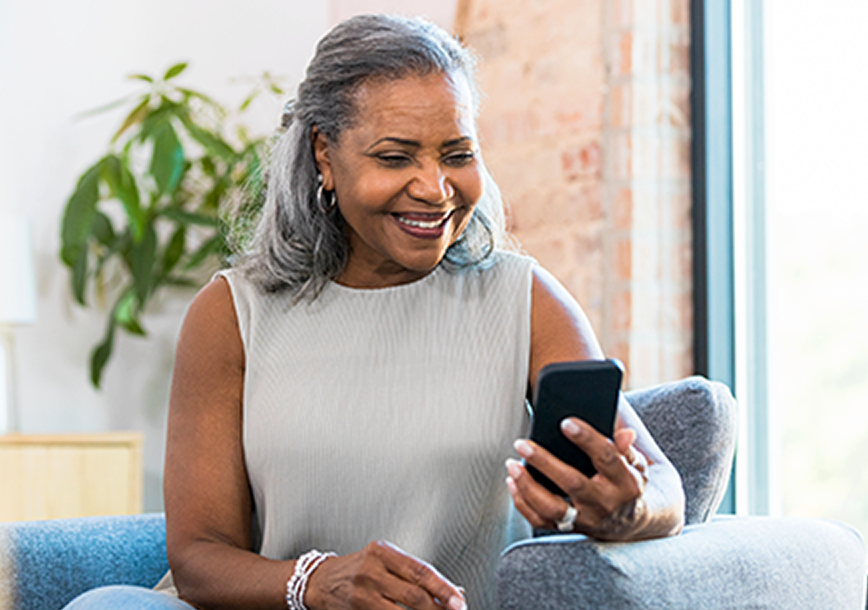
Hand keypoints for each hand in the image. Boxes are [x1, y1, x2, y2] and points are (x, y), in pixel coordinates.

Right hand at [304, 540, 465, 609]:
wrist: (321, 581)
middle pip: (413, 595)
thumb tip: (452, 591)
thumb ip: (414, 574)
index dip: (443, 588)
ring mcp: (362, 594)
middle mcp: (372, 571)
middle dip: (438, 608)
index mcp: (383, 553)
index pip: (420, 571)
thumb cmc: (360, 569)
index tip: (459, 600)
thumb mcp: (385, 560)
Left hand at [505, 417, 649, 540]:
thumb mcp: (635, 463)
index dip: (586, 439)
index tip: (565, 423)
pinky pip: (541, 520)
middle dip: (544, 462)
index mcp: (624, 482)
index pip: (606, 457)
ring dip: (527, 486)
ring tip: (512, 465)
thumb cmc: (626, 485)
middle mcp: (604, 503)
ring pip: (552, 507)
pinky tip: (513, 483)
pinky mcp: (569, 528)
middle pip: (572, 482)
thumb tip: (625, 432)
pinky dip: (523, 503)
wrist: (630, 524)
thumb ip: (625, 446)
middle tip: (523, 445)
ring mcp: (585, 519)